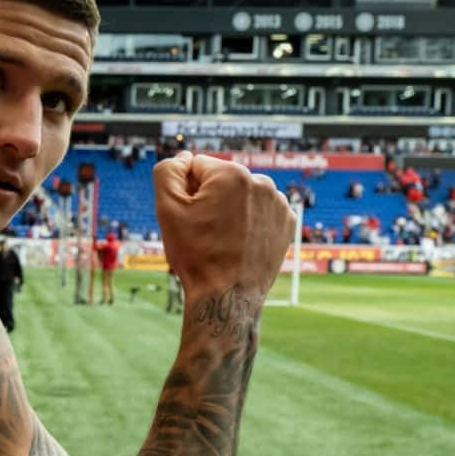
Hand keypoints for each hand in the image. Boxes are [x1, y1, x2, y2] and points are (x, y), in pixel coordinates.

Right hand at [153, 151, 295, 299]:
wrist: (227, 297)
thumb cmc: (196, 254)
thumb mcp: (167, 209)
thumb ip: (167, 172)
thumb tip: (183, 158)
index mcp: (232, 173)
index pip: (196, 167)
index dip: (186, 192)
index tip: (190, 218)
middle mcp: (262, 182)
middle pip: (221, 180)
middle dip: (210, 198)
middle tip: (205, 231)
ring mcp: (279, 202)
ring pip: (241, 195)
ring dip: (231, 209)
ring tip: (223, 239)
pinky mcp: (287, 222)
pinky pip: (260, 211)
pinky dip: (249, 221)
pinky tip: (241, 242)